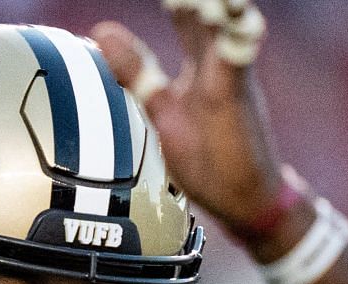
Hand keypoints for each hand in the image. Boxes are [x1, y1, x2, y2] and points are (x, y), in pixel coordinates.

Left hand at [91, 5, 302, 248]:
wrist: (246, 199)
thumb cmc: (210, 157)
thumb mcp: (162, 109)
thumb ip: (136, 70)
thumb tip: (101, 33)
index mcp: (201, 60)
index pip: (186, 11)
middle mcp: (218, 59)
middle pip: (205, 5)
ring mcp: (230, 74)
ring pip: (226, 21)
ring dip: (218, 0)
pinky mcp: (238, 96)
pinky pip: (238, 59)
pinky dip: (235, 34)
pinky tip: (232, 13)